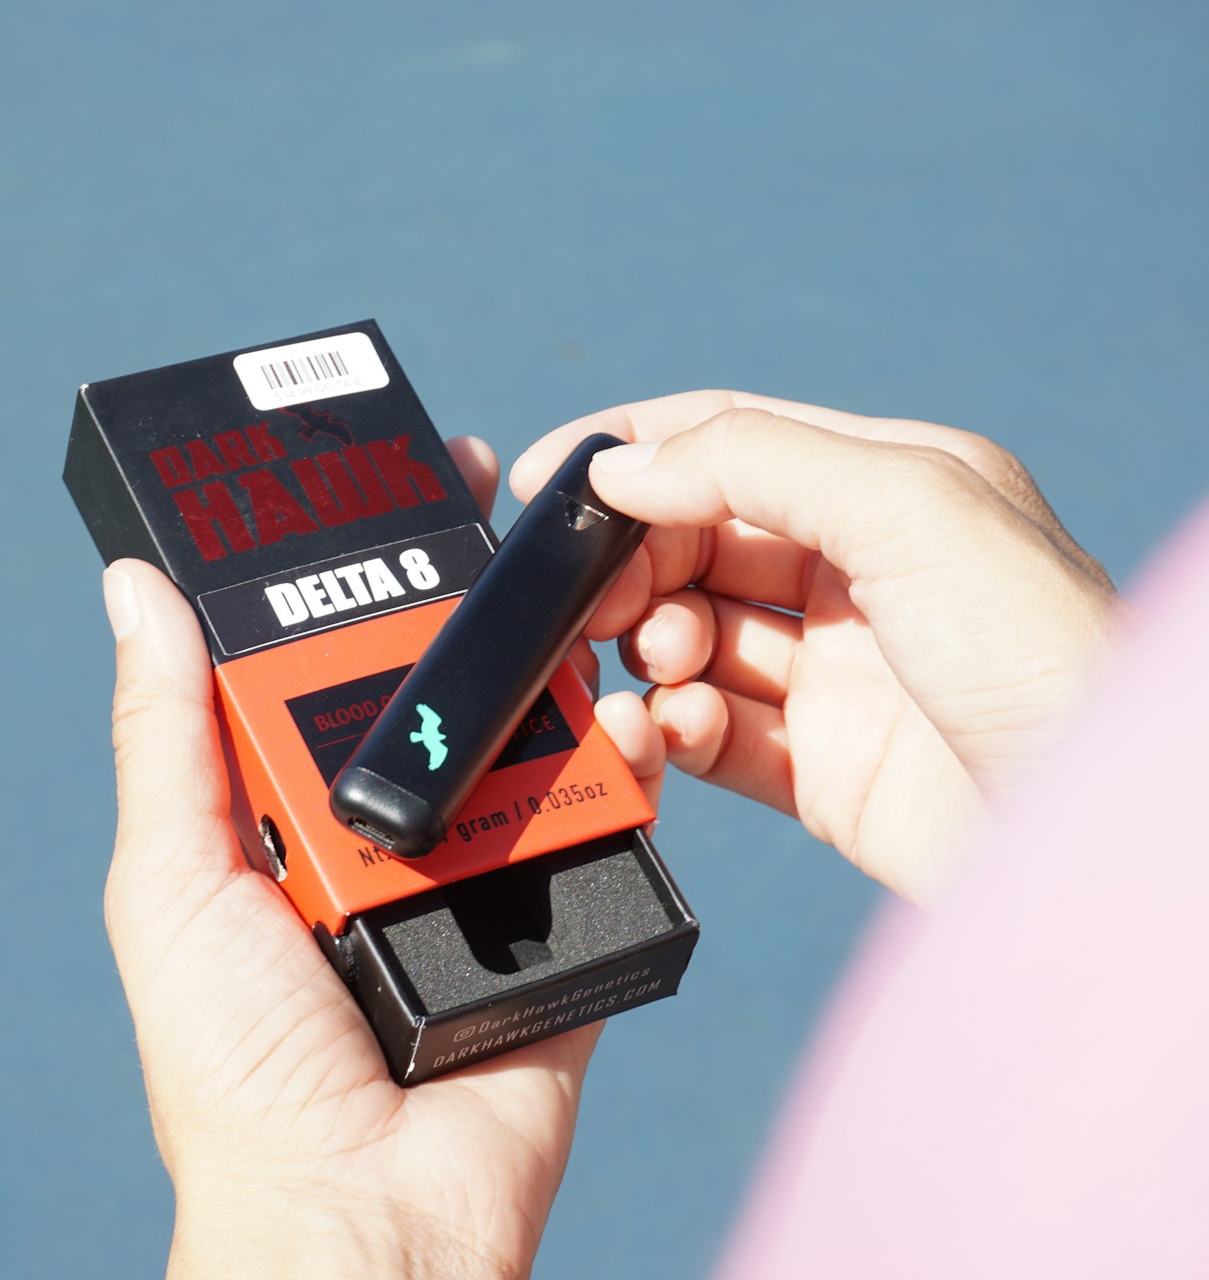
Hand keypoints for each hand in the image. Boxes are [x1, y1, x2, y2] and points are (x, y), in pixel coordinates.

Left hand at [99, 438, 656, 1279]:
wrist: (361, 1213)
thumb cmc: (237, 1070)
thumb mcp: (175, 882)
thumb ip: (165, 736)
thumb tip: (133, 587)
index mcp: (283, 814)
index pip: (318, 659)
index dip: (350, 569)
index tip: (385, 478)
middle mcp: (382, 830)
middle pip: (432, 680)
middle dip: (470, 589)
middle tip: (504, 494)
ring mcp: (479, 870)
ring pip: (525, 735)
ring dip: (554, 658)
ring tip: (581, 579)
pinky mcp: (563, 919)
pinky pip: (605, 823)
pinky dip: (627, 764)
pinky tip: (632, 702)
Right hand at [512, 391, 1117, 903]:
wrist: (1100, 844)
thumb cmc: (1045, 657)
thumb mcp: (908, 508)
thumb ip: (752, 463)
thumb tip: (624, 468)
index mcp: (892, 486)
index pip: (731, 441)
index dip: (631, 452)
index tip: (544, 481)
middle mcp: (861, 574)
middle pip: (695, 543)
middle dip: (631, 562)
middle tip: (593, 600)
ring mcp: (839, 676)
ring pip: (691, 641)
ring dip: (646, 649)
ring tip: (654, 668)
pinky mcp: (821, 771)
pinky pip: (707, 735)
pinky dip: (669, 729)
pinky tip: (674, 730)